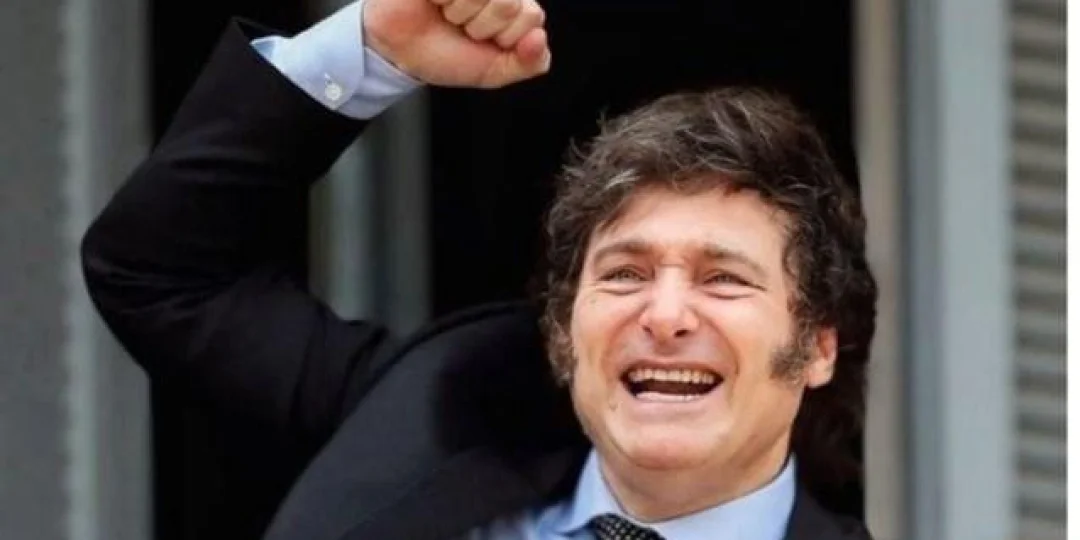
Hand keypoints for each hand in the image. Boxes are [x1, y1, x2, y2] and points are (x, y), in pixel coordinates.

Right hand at [363, 0, 550, 88]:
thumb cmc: (445, 53)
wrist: (399, 52)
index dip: (506, 38)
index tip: (483, 40)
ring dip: (459, 13)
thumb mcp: (494, 70)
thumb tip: (539, 40)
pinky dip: (441, 0)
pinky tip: (434, 2)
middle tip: (461, 27)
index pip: (531, 16)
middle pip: (508, 3)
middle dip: (481, 27)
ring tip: (446, 14)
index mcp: (513, 2)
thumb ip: (529, 62)